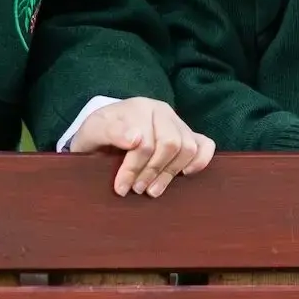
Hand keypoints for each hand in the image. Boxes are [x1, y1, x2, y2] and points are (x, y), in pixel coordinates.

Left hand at [73, 98, 216, 196]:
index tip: (121, 188)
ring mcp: (177, 122)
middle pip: (170, 144)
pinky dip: (200, 161)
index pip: (144, 141)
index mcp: (138, 108)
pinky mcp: (189, 134)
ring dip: (171, 173)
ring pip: (188, 147)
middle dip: (152, 171)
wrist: (106, 131)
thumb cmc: (100, 135)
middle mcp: (161, 111)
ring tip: (153, 190)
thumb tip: (135, 139)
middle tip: (137, 189)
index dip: (133, 168)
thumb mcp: (92, 132)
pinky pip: (205, 144)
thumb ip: (109, 132)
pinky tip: (185, 174)